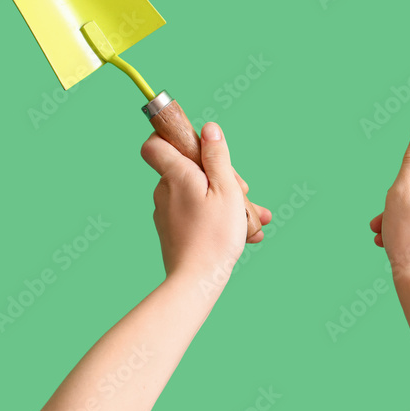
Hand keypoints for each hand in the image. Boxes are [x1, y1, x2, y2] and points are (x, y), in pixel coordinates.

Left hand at [141, 122, 271, 282]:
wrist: (197, 281)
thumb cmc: (215, 235)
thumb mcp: (227, 189)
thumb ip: (217, 157)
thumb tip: (209, 129)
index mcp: (175, 175)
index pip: (155, 144)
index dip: (172, 137)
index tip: (196, 144)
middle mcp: (164, 191)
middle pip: (187, 169)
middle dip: (218, 175)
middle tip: (243, 191)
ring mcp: (166, 212)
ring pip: (197, 193)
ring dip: (225, 200)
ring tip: (254, 216)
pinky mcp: (172, 231)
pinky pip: (195, 213)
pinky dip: (216, 217)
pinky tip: (244, 231)